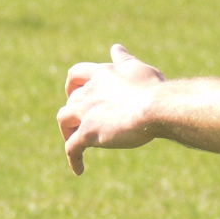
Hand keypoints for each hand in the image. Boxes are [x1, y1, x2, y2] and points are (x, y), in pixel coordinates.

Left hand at [57, 44, 164, 175]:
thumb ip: (124, 59)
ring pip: (64, 120)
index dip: (73, 84)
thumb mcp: (138, 68)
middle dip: (73, 111)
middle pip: (70, 100)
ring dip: (68, 131)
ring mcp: (86, 112)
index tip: (76, 93)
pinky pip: (72, 148)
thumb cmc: (152, 88)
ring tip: (78, 143)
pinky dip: (73, 159)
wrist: (155, 107)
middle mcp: (89, 91)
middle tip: (82, 124)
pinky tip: (79, 170)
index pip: (76, 74)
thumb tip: (115, 48)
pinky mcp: (88, 132)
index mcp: (101, 74)